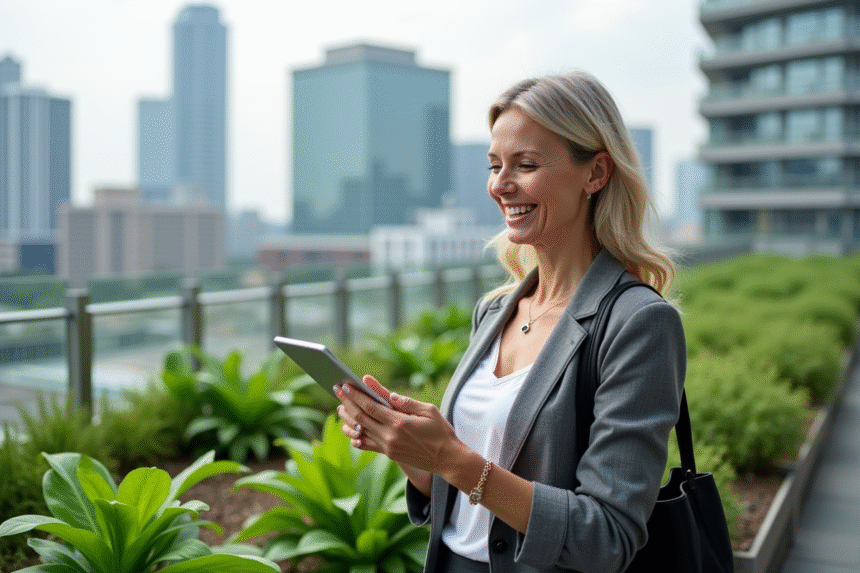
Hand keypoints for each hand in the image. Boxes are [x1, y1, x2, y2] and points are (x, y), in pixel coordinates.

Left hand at [334, 375, 462, 474]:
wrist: (446, 459)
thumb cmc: (441, 431)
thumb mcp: (429, 411)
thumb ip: (407, 402)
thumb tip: (389, 394)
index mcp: (400, 422)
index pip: (370, 406)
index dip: (355, 395)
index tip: (345, 385)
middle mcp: (390, 436)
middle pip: (361, 417)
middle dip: (347, 402)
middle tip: (337, 390)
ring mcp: (388, 447)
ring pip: (360, 431)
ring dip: (347, 419)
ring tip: (340, 408)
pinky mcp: (389, 454)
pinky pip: (367, 445)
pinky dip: (355, 438)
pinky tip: (349, 431)